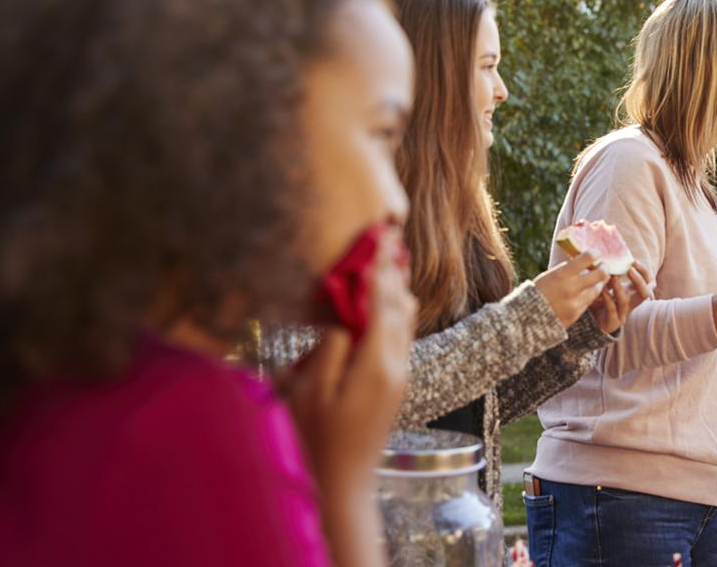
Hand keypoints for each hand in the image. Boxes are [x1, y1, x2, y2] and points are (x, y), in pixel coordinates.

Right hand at [289, 228, 417, 491]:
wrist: (346, 481)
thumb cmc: (318, 439)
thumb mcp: (310, 394)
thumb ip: (329, 351)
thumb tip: (343, 320)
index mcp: (375, 365)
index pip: (381, 304)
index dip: (379, 270)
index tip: (379, 239)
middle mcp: (396, 365)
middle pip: (401, 306)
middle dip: (393, 272)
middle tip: (388, 237)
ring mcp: (400, 375)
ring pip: (406, 320)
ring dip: (397, 289)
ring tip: (391, 259)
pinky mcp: (396, 383)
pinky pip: (401, 336)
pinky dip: (395, 311)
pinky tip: (387, 301)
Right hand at [534, 251, 609, 327]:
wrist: (526, 318)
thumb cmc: (537, 293)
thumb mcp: (549, 275)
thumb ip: (567, 270)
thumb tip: (583, 262)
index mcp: (562, 274)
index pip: (587, 258)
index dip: (594, 254)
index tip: (596, 253)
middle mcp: (572, 288)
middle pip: (600, 275)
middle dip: (604, 269)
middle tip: (603, 266)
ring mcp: (575, 303)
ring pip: (597, 290)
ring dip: (599, 283)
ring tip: (598, 279)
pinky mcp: (576, 315)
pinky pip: (588, 303)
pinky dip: (589, 296)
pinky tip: (587, 292)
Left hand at [588, 261, 652, 332]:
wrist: (592, 321)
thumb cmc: (601, 299)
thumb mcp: (608, 284)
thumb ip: (612, 274)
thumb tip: (609, 256)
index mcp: (633, 294)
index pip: (648, 282)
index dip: (644, 272)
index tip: (634, 261)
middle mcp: (631, 303)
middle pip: (645, 293)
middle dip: (639, 280)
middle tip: (629, 269)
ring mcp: (622, 314)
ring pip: (626, 301)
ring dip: (619, 287)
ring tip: (612, 277)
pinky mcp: (612, 322)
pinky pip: (612, 309)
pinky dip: (607, 298)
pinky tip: (601, 290)